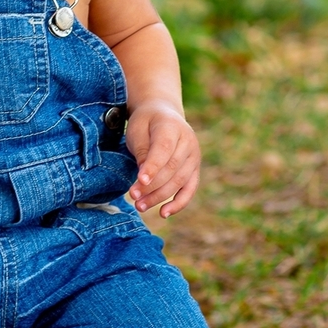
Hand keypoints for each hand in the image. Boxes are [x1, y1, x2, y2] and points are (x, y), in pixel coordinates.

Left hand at [125, 101, 199, 218]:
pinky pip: (190, 189)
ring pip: (180, 181)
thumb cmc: (146, 123)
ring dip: (160, 197)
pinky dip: (178, 203)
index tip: (139, 181)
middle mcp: (188, 141)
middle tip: (133, 197)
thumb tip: (145, 178)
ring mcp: (194, 156)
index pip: (164, 150)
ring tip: (140, 206)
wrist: (163, 114)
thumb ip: (142, 151)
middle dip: (152, 186)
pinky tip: (163, 213)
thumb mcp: (137, 130)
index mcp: (172, 127)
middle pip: (172, 169)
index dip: (153, 167)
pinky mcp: (194, 169)